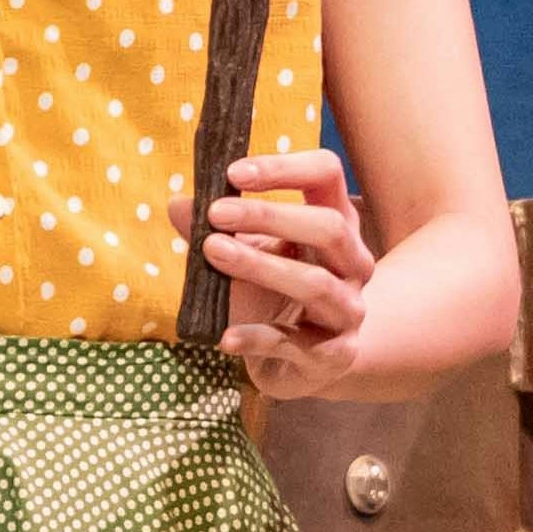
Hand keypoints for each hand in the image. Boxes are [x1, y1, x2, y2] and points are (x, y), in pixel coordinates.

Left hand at [197, 147, 392, 390]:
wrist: (300, 363)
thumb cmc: (273, 297)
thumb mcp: (245, 254)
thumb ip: (216, 231)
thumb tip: (178, 205)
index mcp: (337, 224)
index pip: (327, 175)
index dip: (285, 168)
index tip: (232, 173)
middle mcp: (354, 264)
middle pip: (330, 227)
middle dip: (270, 216)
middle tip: (215, 215)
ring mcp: (349, 310)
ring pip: (316, 282)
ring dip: (260, 266)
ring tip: (213, 253)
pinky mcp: (334, 354)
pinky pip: (294, 342)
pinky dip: (256, 337)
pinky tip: (223, 336)